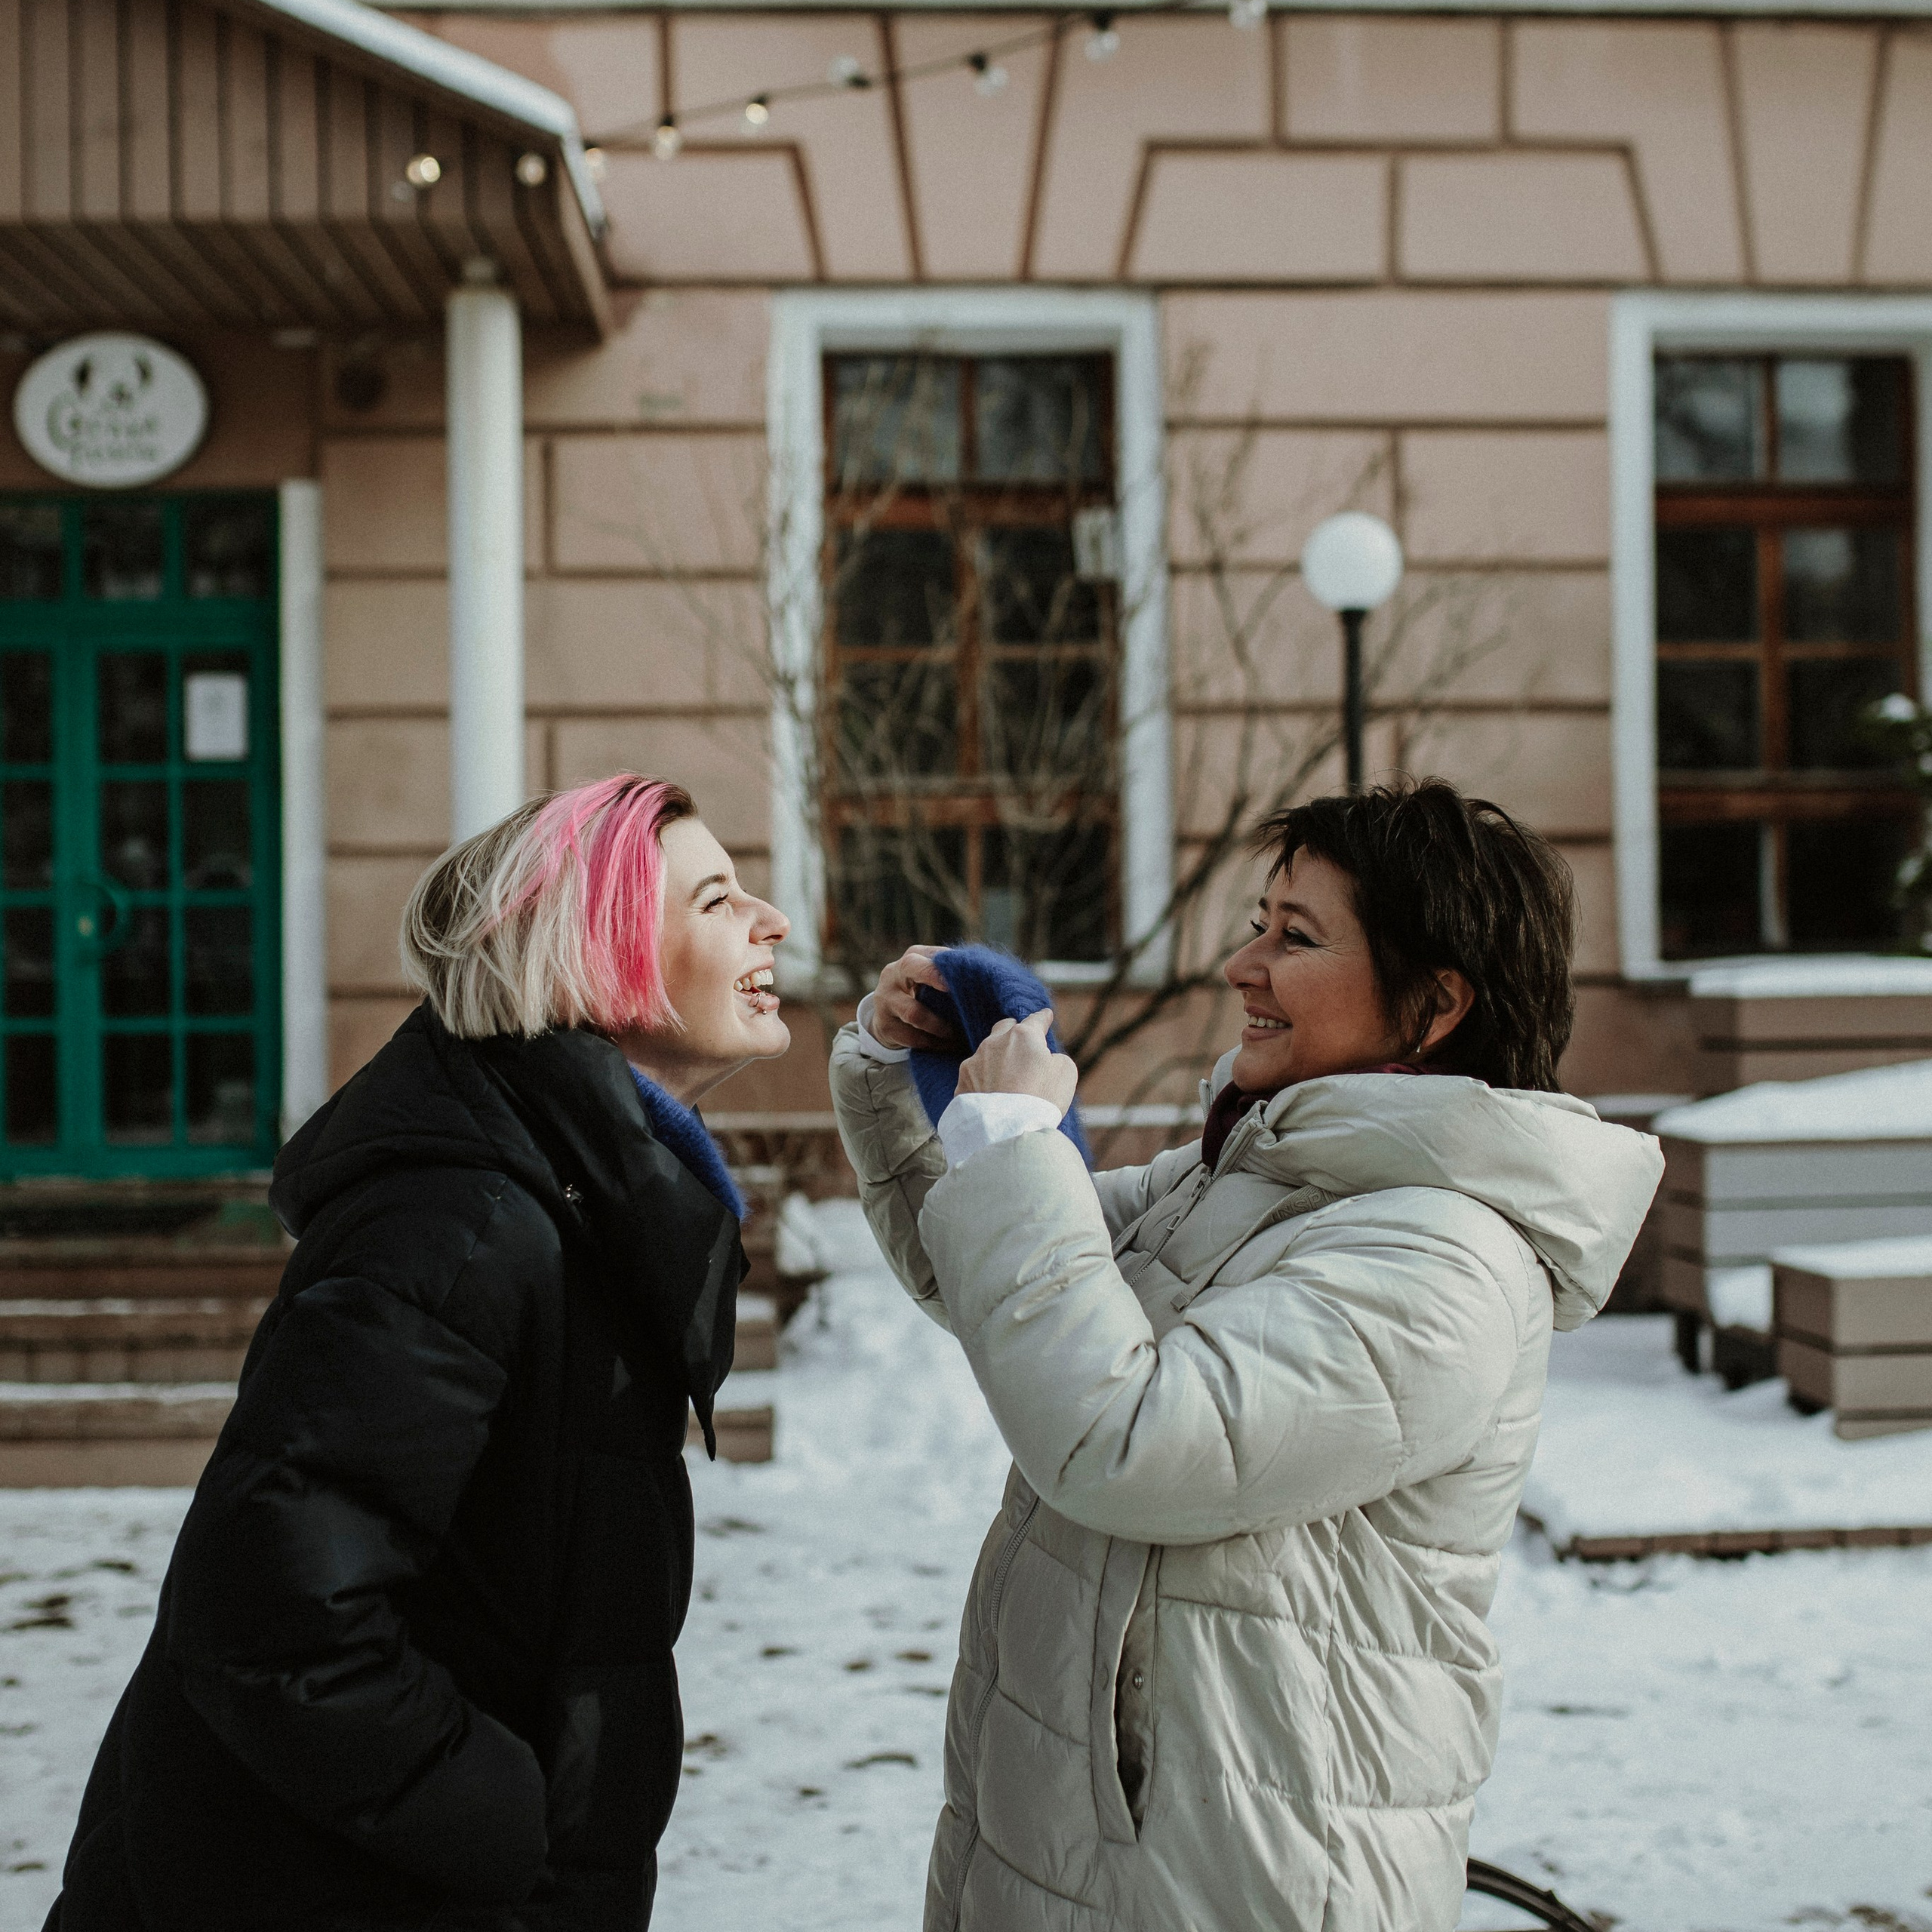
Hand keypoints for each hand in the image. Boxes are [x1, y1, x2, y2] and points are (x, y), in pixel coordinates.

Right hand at [868, 945, 962, 1052]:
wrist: (889, 1016)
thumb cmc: (922, 993)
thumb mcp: (931, 980)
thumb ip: (952, 976)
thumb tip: (985, 975)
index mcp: (912, 958)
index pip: (931, 955)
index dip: (948, 965)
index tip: (967, 974)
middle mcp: (894, 973)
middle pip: (911, 966)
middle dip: (934, 976)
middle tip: (955, 990)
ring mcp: (885, 1000)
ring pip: (915, 1013)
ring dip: (941, 1026)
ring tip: (960, 1035)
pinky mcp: (885, 1026)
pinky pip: (913, 1038)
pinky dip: (935, 1044)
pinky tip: (949, 1047)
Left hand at [956, 1010, 1076, 1115]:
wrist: (1008, 1132)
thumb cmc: (1041, 1101)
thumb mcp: (1065, 1073)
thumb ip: (1056, 1058)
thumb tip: (1045, 1058)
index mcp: (1023, 1036)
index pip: (1036, 1020)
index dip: (1043, 1018)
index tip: (1045, 1016)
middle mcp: (995, 1043)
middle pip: (1005, 1028)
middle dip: (1014, 1032)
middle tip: (1022, 1044)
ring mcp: (974, 1062)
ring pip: (987, 1052)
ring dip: (997, 1060)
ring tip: (1006, 1079)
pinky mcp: (962, 1083)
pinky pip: (975, 1076)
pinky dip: (983, 1082)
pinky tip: (991, 1096)